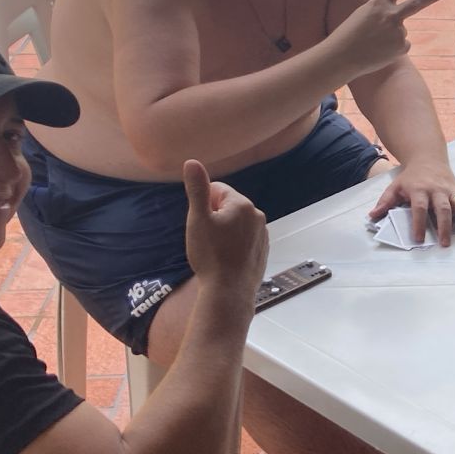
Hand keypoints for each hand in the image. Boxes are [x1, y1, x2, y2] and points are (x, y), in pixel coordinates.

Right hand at [183, 159, 268, 298]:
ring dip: (223, 231)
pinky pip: (244, 239)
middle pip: (227, 206)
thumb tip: (191, 162)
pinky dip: (233, 245)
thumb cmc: (211, 255)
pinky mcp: (262, 250)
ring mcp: (262, 234)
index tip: (201, 225)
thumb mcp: (198, 219)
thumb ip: (196, 189)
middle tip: (206, 239)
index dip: (203, 205)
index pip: (216, 190)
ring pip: (235, 224)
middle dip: (213, 218)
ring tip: (215, 251)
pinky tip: (225, 259)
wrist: (229, 291)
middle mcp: (257, 215)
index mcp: (242, 204)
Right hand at [329, 0, 447, 80]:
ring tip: (372, 44)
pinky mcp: (402, 46)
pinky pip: (402, 47)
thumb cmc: (348, 37)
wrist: (342, 56)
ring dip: (389, 39)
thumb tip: (402, 29)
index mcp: (378, 4)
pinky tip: (379, 53)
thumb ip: (383, 15)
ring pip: (400, 33)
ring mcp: (398, 30)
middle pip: (416, 3)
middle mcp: (391, 14)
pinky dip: (392, 50)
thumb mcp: (363, 17)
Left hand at [368, 161, 454, 247]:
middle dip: (444, 226)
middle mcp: (437, 190)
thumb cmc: (410, 177)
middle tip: (444, 244)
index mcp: (419, 189)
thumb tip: (372, 216)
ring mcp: (450, 190)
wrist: (427, 157)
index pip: (419, 207)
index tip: (419, 239)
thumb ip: (385, 201)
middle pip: (442, 208)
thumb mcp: (395, 186)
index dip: (419, 223)